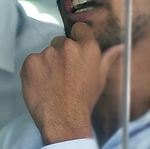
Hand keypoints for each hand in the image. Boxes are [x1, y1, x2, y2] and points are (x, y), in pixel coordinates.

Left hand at [20, 22, 122, 144]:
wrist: (63, 119)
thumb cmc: (83, 101)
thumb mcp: (99, 79)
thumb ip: (107, 59)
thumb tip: (119, 47)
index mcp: (88, 48)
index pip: (79, 28)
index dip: (76, 38)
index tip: (73, 51)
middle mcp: (68, 47)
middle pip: (60, 41)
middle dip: (60, 54)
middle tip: (62, 75)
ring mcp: (48, 54)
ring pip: (45, 53)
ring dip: (46, 64)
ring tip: (52, 83)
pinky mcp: (31, 62)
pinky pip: (31, 61)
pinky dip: (33, 71)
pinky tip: (41, 85)